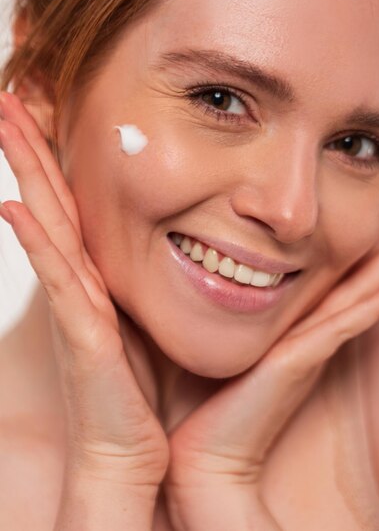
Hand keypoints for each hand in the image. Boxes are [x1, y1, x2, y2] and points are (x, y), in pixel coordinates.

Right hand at [0, 93, 168, 528]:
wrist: (143, 452)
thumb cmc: (154, 388)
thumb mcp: (162, 320)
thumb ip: (166, 281)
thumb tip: (195, 246)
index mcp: (102, 276)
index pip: (77, 202)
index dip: (61, 154)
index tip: (53, 107)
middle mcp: (82, 282)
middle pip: (53, 198)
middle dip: (31, 144)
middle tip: (12, 91)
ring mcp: (76, 305)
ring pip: (46, 223)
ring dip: (25, 171)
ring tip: (5, 120)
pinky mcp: (81, 335)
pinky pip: (57, 278)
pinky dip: (34, 243)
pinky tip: (12, 206)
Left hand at [164, 177, 378, 530]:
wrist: (208, 451)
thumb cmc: (210, 395)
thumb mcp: (221, 333)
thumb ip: (225, 305)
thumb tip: (212, 266)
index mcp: (295, 317)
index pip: (334, 265)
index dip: (359, 234)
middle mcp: (311, 327)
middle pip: (357, 270)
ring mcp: (311, 344)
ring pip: (360, 291)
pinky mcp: (301, 361)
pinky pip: (343, 326)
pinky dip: (373, 306)